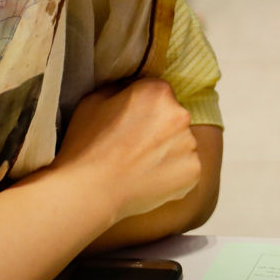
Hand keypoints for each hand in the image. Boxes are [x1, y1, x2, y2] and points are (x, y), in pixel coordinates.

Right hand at [51, 78, 199, 223]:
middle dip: (158, 128)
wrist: (91, 191)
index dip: (143, 108)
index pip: (159, 93)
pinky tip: (149, 179)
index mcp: (158, 92)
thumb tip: (132, 90)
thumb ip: (121, 88)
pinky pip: (185, 168)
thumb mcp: (94, 100)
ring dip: (167, 151)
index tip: (130, 122)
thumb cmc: (86, 145)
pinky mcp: (193, 171)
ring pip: (181, 143)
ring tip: (139, 166)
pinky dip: (172, 173)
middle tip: (134, 146)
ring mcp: (190, 144)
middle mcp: (180, 115)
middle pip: (173, 117)